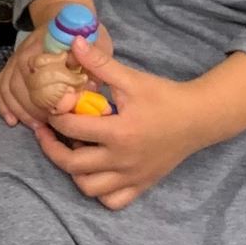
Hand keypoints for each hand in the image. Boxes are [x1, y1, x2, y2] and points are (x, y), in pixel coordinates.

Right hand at [0, 35, 103, 129]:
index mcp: (50, 43)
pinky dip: (3, 104)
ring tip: (37, 126)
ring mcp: (16, 58)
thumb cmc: (84, 33)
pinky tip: (12, 120)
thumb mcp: (99, 42)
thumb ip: (97, 62)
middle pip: (22, 83)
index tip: (61, 111)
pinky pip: (0, 86)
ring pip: (9, 88)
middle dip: (34, 109)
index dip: (49, 95)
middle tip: (50, 125)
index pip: (42, 71)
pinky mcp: (11, 66)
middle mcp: (27, 50)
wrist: (64, 16)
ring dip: (21, 110)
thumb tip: (90, 86)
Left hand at [31, 26, 208, 209]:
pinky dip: (100, 192)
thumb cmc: (164, 97)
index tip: (50, 109)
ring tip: (70, 151)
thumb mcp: (131, 78)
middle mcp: (123, 160)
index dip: (55, 118)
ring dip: (74, 172)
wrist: (199, 118)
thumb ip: (100, 63)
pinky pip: (113, 201)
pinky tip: (95, 172)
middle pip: (73, 165)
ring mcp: (132, 176)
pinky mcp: (142, 185)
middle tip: (46, 133)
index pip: (72, 129)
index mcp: (120, 132)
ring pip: (89, 188)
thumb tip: (74, 43)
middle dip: (52, 149)